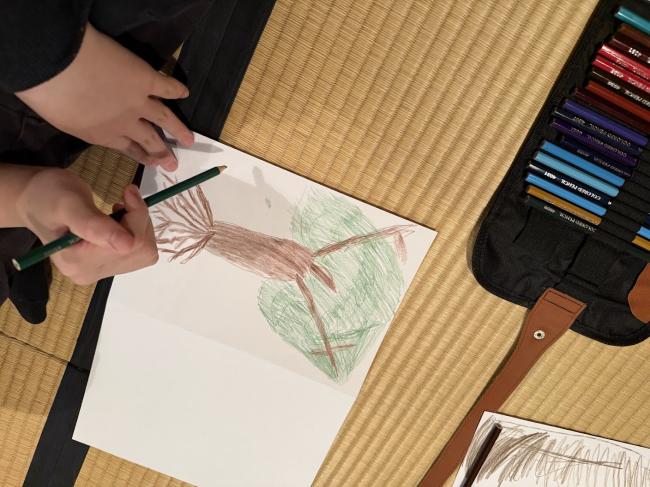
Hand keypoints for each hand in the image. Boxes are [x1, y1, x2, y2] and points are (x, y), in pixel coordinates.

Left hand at [16, 24, 193, 170]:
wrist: (57, 68)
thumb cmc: (48, 96)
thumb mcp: (60, 120)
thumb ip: (79, 124)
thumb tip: (87, 120)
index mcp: (102, 134)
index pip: (127, 148)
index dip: (142, 156)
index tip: (154, 164)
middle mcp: (125, 123)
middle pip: (149, 140)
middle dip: (163, 153)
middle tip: (174, 164)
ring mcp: (138, 102)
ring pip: (164, 118)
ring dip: (178, 128)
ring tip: (190, 139)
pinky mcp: (145, 80)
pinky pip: (166, 86)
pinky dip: (176, 89)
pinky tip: (185, 92)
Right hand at [16, 168, 157, 284]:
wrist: (36, 199)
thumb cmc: (48, 195)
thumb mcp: (70, 204)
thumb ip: (95, 225)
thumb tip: (127, 244)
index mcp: (77, 262)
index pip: (129, 244)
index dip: (137, 215)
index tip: (128, 191)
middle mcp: (89, 273)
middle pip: (140, 250)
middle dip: (138, 221)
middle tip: (122, 200)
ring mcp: (99, 272)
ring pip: (144, 252)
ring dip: (139, 226)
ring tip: (118, 212)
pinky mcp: (107, 266)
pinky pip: (139, 253)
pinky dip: (137, 233)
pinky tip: (119, 222)